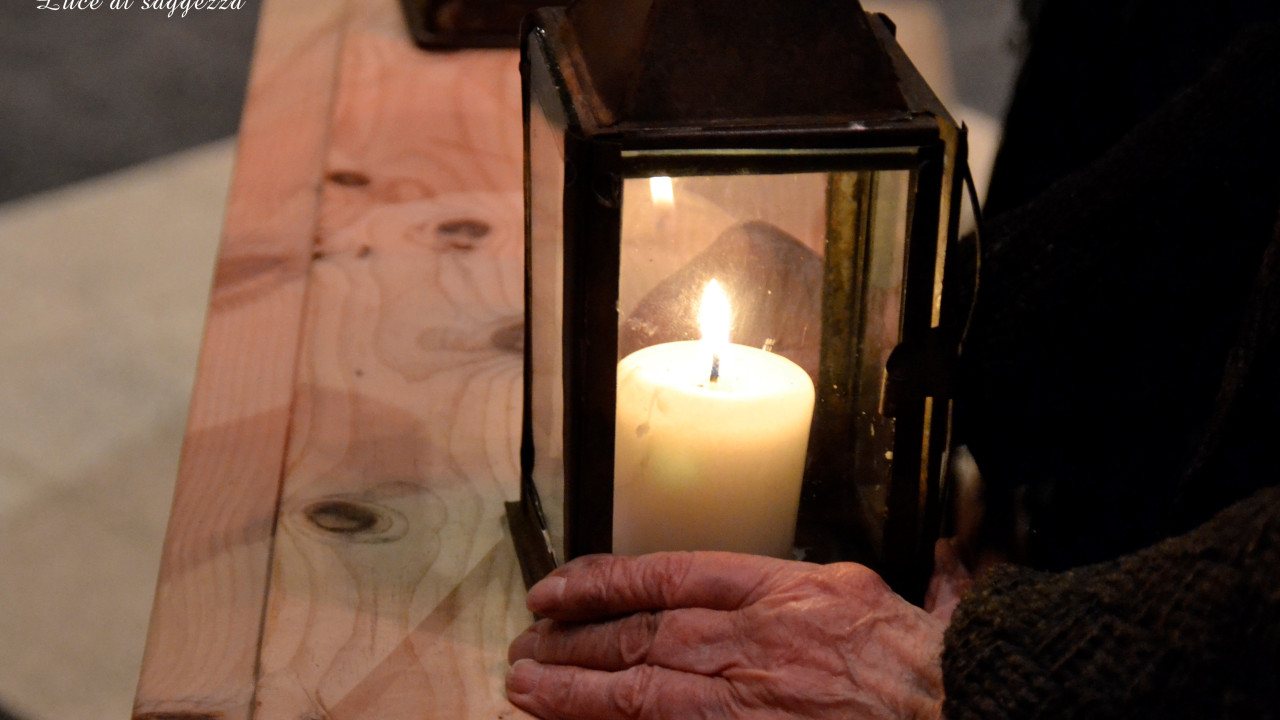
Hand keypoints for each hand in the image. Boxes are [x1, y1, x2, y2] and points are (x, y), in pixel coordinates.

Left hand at [506, 552, 947, 719]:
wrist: (978, 709)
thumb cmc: (943, 670)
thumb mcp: (909, 603)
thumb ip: (873, 580)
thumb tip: (933, 556)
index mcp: (793, 591)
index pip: (672, 574)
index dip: (605, 581)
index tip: (559, 589)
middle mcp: (765, 638)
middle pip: (646, 632)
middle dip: (577, 640)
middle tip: (525, 646)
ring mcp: (758, 697)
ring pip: (645, 689)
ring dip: (578, 690)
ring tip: (525, 688)